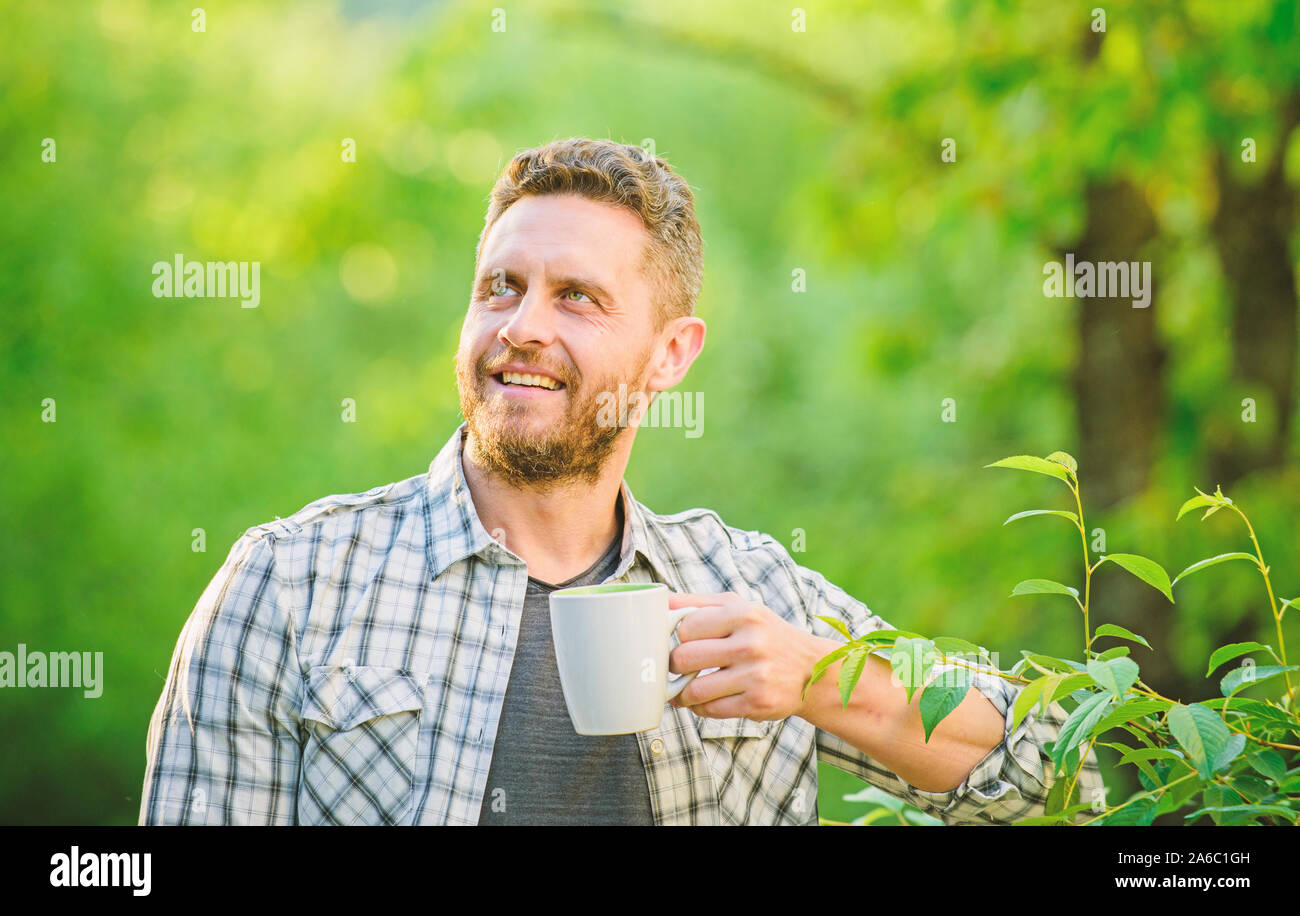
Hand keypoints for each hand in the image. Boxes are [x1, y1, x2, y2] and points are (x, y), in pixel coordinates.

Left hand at [666, 592, 824, 720]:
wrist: (811, 669)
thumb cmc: (766, 634)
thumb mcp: (739, 607)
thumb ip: (698, 602)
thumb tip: (658, 601)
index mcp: (743, 614)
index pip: (686, 627)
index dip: (679, 637)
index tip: (684, 642)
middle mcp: (750, 643)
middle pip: (683, 658)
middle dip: (675, 665)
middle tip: (679, 667)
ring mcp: (755, 675)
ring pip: (693, 690)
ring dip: (683, 692)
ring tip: (687, 687)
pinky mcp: (757, 703)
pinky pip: (710, 710)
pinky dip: (701, 707)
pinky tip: (706, 699)